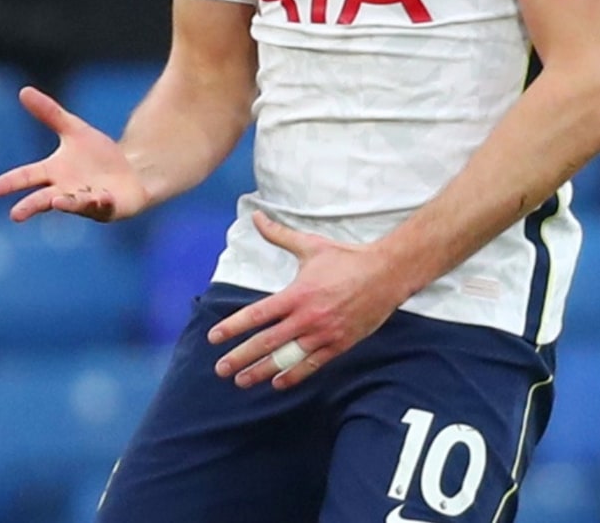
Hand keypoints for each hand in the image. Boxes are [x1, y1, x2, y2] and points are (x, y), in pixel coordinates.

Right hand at [0, 86, 150, 222]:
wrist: (130, 171)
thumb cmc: (96, 155)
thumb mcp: (74, 130)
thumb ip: (50, 114)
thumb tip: (24, 90)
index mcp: (53, 172)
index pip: (25, 177)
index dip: (6, 184)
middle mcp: (66, 191)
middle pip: (43, 199)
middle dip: (30, 206)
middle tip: (15, 214)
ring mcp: (87, 202)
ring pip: (75, 204)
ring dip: (68, 203)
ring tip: (57, 201)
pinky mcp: (109, 207)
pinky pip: (103, 205)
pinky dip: (101, 201)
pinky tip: (101, 196)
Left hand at [207, 210, 404, 389]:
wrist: (386, 274)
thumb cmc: (346, 258)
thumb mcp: (310, 245)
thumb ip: (279, 235)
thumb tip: (257, 216)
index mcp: (298, 293)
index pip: (258, 314)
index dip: (233, 327)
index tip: (214, 337)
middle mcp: (307, 317)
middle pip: (267, 342)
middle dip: (241, 357)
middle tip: (221, 369)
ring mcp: (323, 334)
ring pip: (286, 358)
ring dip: (262, 372)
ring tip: (242, 381)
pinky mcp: (338, 345)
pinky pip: (311, 365)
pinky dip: (293, 375)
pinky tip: (278, 383)